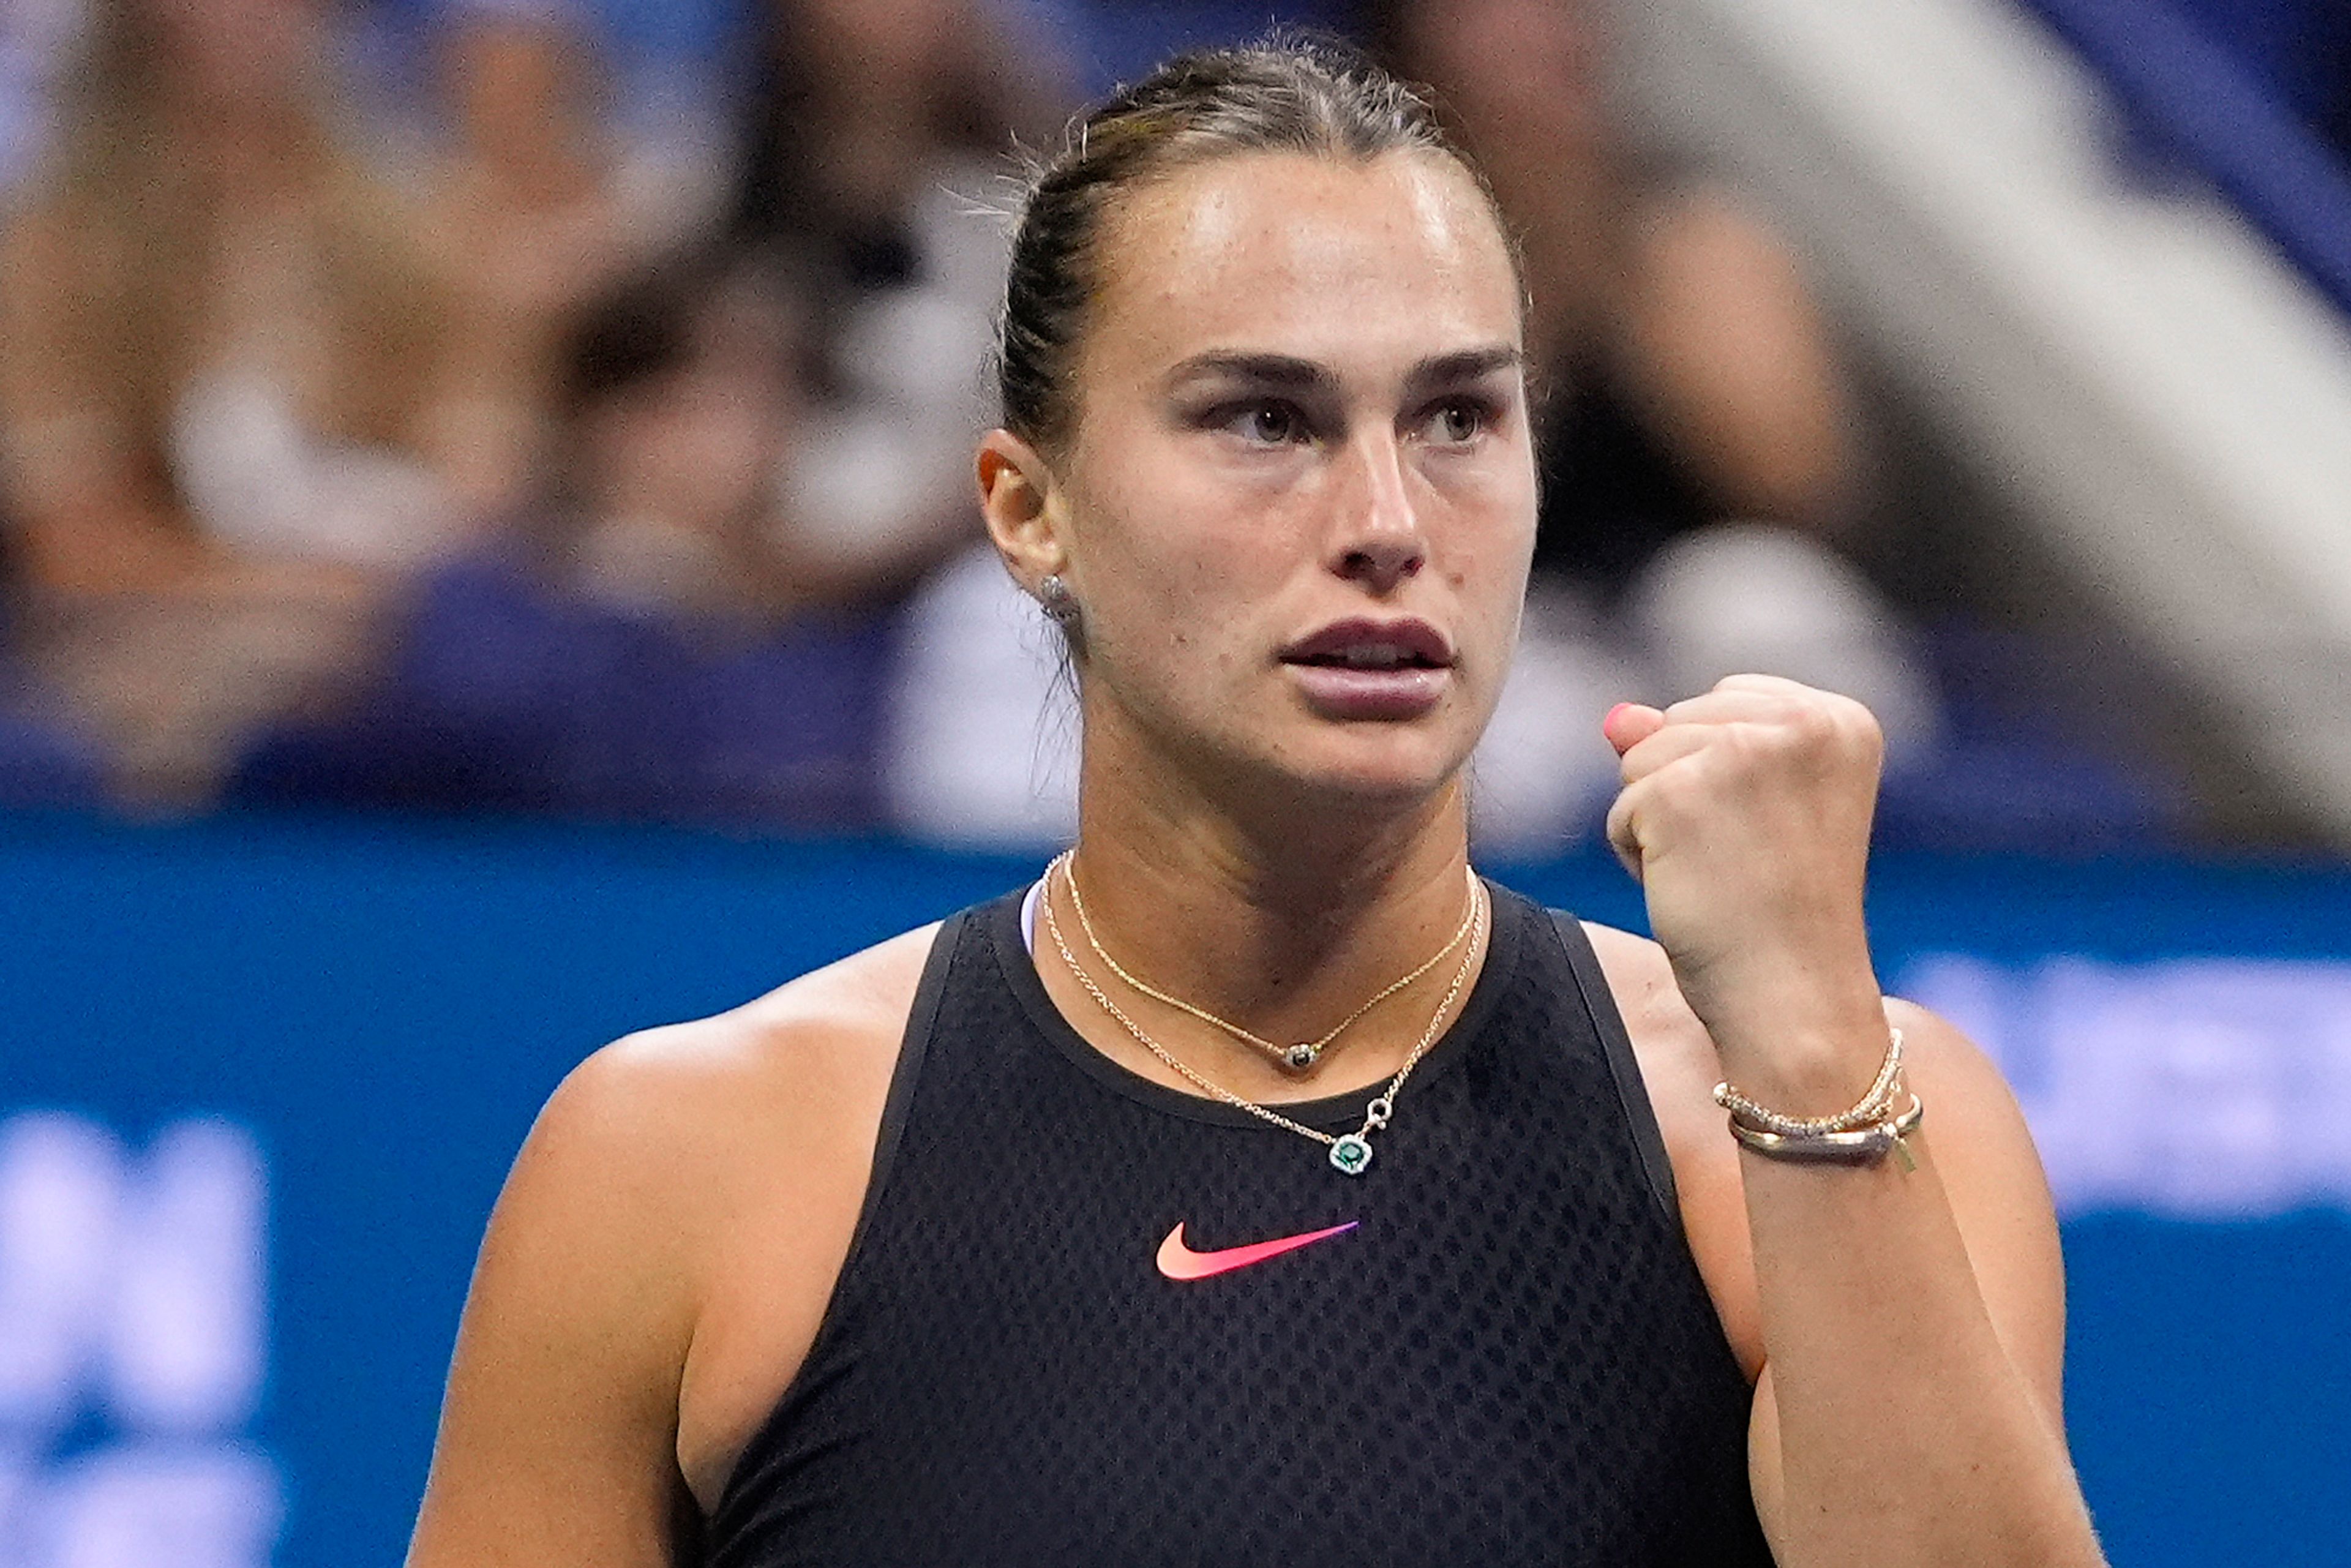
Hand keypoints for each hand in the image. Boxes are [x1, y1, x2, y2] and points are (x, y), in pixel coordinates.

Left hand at [1602, 675, 1885, 1085]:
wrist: (1792, 996)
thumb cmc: (1779, 912)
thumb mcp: (1751, 807)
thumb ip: (1691, 743)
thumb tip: (1617, 716)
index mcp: (1841, 719)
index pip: (1728, 699)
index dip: (1724, 772)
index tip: (1773, 831)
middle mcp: (1802, 723)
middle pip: (1679, 722)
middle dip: (1687, 791)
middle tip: (1746, 859)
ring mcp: (1739, 753)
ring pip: (1641, 760)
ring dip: (1658, 822)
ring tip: (1720, 872)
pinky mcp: (1680, 791)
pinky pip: (1621, 809)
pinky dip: (1637, 855)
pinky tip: (1690, 887)